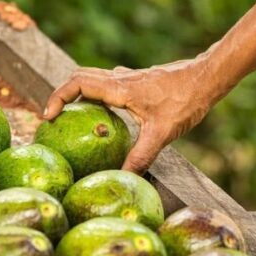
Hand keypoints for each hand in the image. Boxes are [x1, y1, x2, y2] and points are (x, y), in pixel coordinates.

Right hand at [44, 57, 230, 172]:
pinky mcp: (139, 82)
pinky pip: (110, 85)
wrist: (207, 78)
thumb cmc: (186, 101)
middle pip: (80, 77)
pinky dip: (98, 97)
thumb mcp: (162, 133)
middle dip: (63, 95)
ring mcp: (130, 78)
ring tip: (75, 120)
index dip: (57, 98)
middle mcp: (121, 79)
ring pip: (95, 79)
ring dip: (80, 95)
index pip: (77, 83)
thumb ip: (141, 156)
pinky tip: (108, 120)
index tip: (48, 117)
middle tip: (55, 119)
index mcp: (120, 87)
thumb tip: (124, 177)